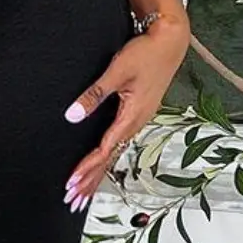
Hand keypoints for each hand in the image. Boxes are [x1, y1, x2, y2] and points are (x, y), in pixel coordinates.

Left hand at [63, 14, 189, 210]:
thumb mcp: (117, 72)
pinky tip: (100, 165)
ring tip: (83, 192)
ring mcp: (138, 120)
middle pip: (110, 159)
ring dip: (98, 173)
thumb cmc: (146, 53)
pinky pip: (119, 142)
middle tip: (73, 201)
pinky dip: (106, 158)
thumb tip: (72, 115)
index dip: (87, 169)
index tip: (72, 184)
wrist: (170, 41)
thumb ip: (94, 94)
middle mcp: (136, 123)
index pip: (105, 151)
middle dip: (91, 181)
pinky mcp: (138, 114)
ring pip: (115, 153)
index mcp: (132, 117)